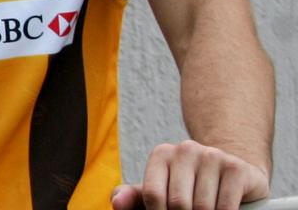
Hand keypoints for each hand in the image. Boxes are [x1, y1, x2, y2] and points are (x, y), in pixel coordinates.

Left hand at [111, 140, 268, 209]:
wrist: (231, 177)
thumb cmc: (187, 188)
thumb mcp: (159, 192)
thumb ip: (135, 197)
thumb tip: (117, 203)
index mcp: (161, 154)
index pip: (153, 195)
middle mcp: (185, 149)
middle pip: (178, 203)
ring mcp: (212, 156)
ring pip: (203, 207)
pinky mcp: (236, 168)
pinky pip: (226, 206)